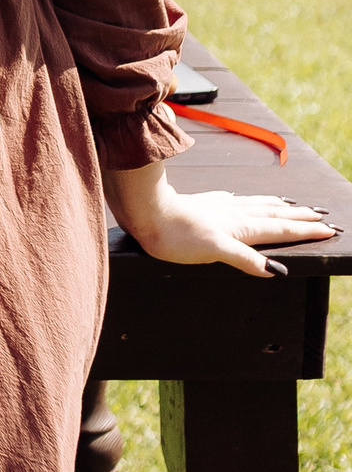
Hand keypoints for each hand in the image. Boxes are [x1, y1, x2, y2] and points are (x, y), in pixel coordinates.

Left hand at [106, 169, 337, 278]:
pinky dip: (250, 202)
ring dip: (279, 207)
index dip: (304, 230)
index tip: (328, 229)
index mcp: (240, 227)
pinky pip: (237, 202)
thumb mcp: (213, 250)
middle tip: (322, 216)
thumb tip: (277, 271)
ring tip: (293, 205)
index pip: (280, 228)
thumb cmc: (175, 235)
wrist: (144, 211)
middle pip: (274, 214)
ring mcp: (218, 207)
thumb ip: (245, 259)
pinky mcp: (203, 204)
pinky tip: (243, 200)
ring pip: (257, 205)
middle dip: (300, 217)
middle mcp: (233, 214)